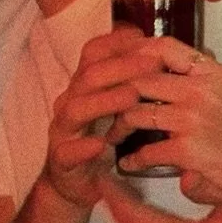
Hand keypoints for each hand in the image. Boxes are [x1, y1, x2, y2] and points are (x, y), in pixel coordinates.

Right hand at [43, 27, 153, 209]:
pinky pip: (66, 152)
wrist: (77, 184)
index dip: (117, 42)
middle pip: (88, 75)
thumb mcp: (116, 106)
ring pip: (75, 109)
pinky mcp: (61, 161)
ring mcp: (63, 131)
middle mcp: (70, 102)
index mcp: (84, 86)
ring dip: (104, 101)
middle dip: (122, 67)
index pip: (93, 53)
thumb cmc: (102, 140)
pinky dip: (82, 147)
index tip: (146, 38)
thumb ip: (129, 80)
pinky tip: (100, 144)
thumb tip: (159, 50)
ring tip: (131, 97)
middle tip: (154, 63)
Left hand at [110, 41, 221, 211]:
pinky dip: (132, 159)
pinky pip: (146, 152)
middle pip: (138, 79)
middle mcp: (200, 89)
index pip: (162, 48)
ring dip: (117, 127)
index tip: (116, 68)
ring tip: (112, 135)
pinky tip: (128, 163)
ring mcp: (193, 118)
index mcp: (211, 73)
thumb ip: (201, 83)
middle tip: (104, 106)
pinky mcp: (189, 149)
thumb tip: (165, 76)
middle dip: (115, 94)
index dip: (133, 54)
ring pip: (134, 114)